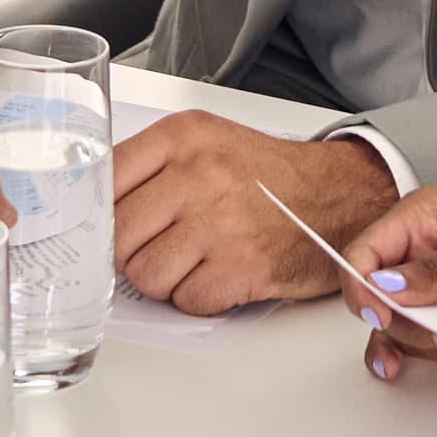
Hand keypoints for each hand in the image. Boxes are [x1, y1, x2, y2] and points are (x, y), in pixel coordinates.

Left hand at [110, 115, 394, 312]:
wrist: (341, 197)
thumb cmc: (270, 178)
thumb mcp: (208, 143)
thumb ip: (152, 167)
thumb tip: (95, 208)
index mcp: (184, 136)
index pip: (105, 181)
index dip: (105, 213)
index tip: (117, 225)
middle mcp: (200, 173)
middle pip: (120, 236)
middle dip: (136, 252)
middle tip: (165, 246)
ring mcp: (221, 222)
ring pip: (146, 275)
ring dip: (166, 279)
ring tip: (196, 261)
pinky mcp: (243, 266)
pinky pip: (186, 301)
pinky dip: (199, 298)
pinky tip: (220, 275)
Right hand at [343, 157, 436, 382]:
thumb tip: (390, 285)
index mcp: (429, 218)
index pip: (367, 249)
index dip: (361, 282)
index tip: (377, 310)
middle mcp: (431, 256)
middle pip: (375, 296)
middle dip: (386, 319)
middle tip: (421, 329)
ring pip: (398, 326)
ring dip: (403, 343)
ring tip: (427, 348)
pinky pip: (433, 346)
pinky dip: (427, 357)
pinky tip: (430, 359)